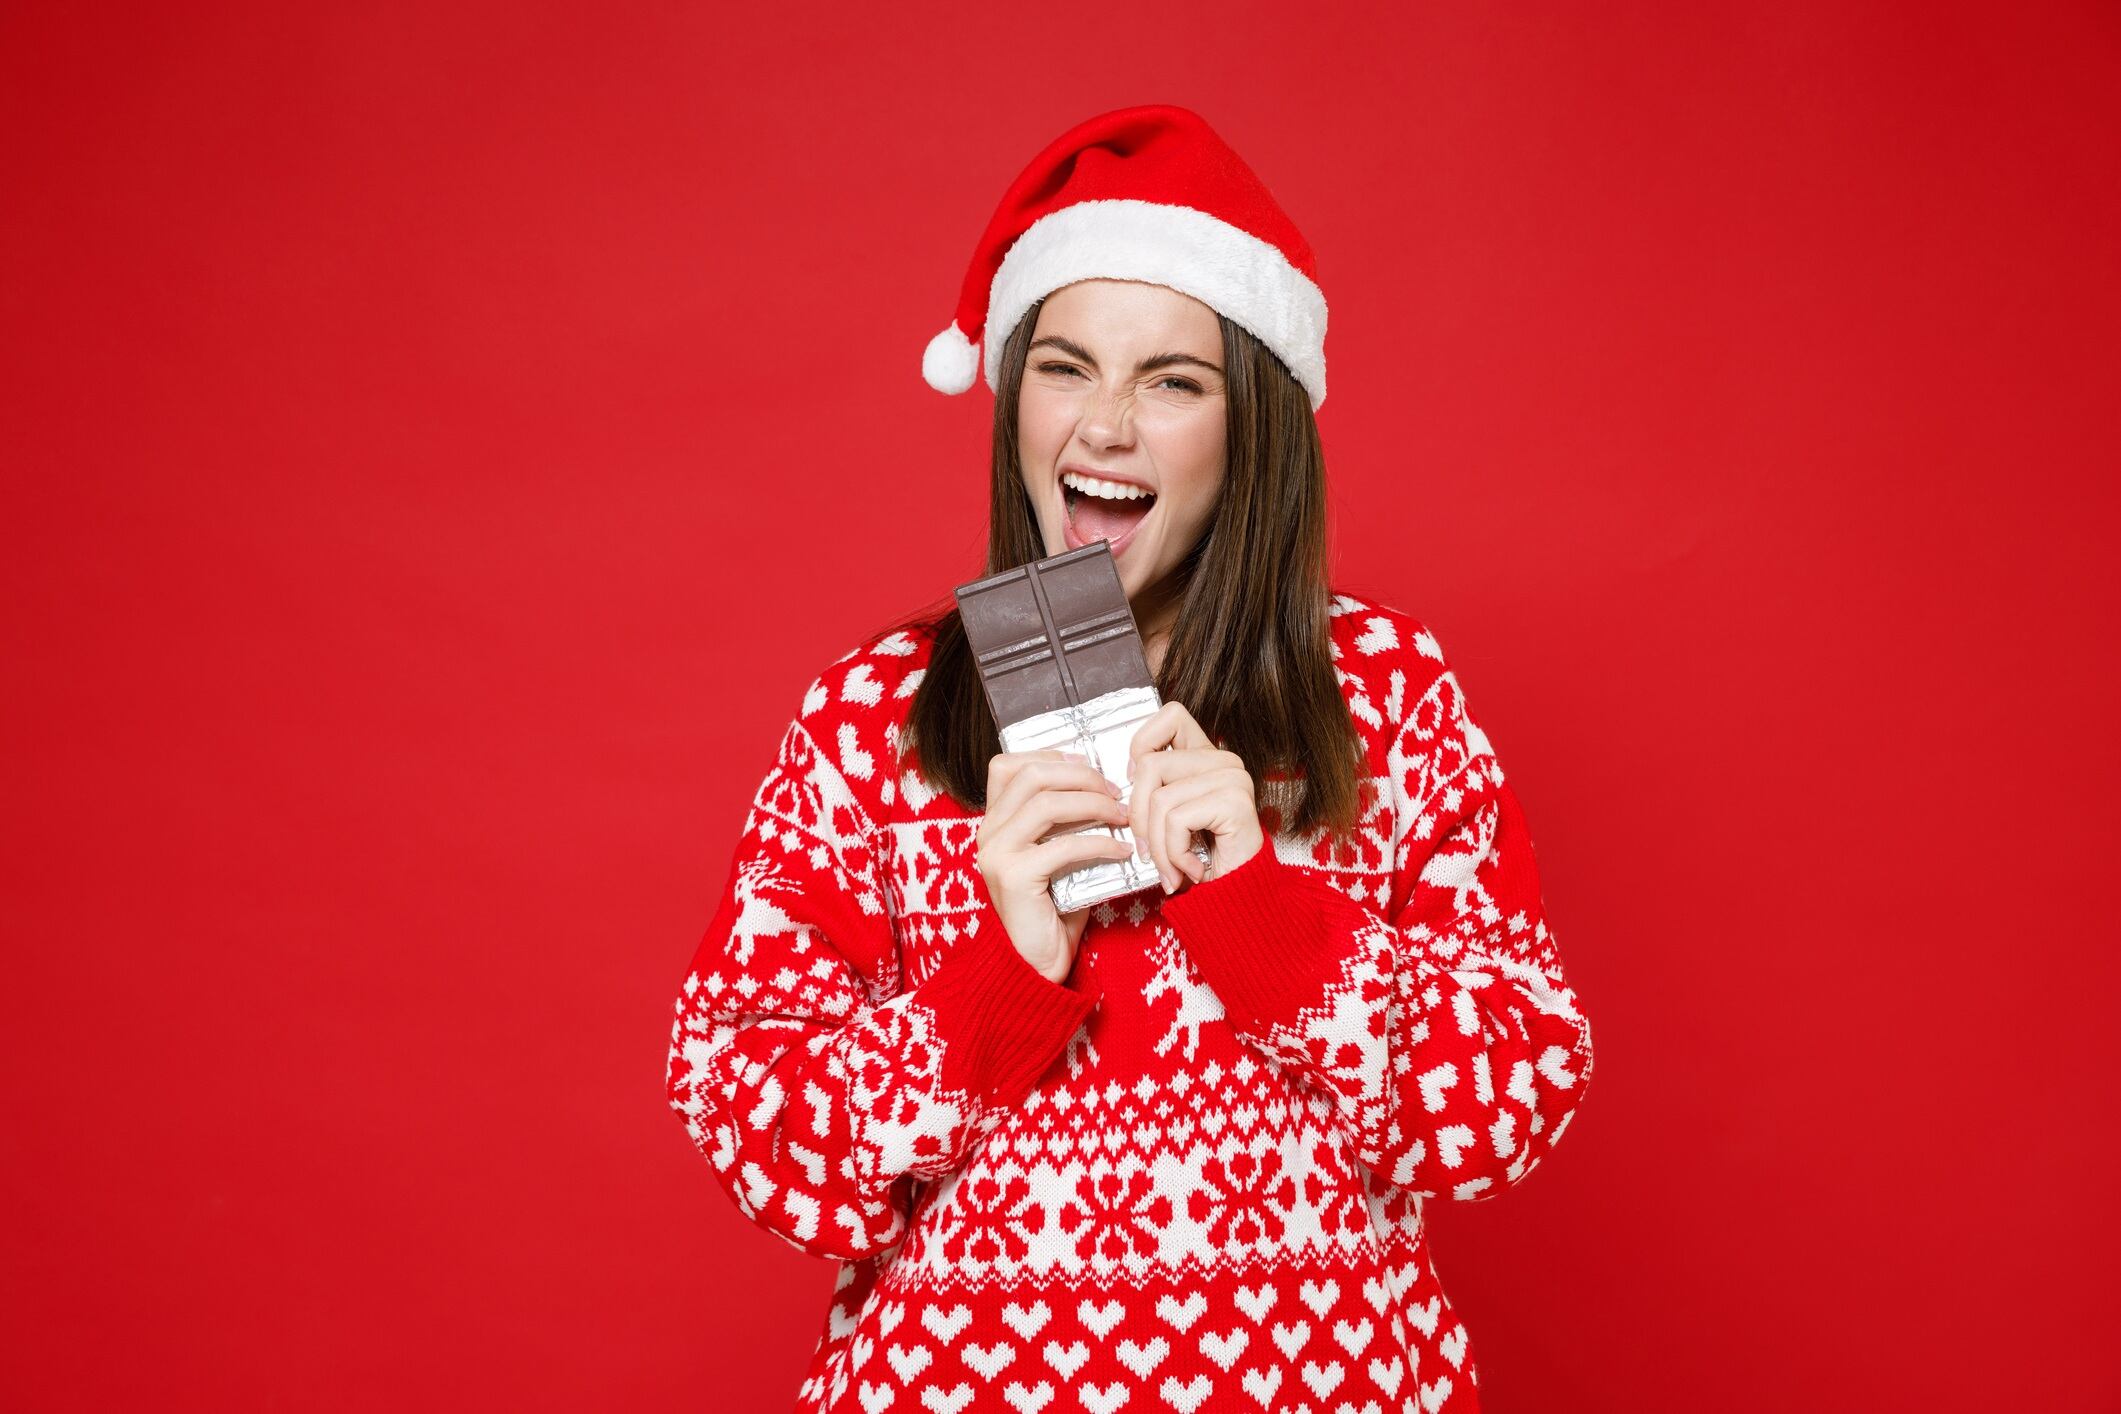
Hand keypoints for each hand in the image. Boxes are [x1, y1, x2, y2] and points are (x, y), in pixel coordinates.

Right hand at [977, 749, 1136, 982]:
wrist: (1034, 964)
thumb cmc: (1051, 909)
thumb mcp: (1055, 856)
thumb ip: (1066, 823)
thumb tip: (1107, 789)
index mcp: (993, 822)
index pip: (1007, 765)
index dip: (1050, 756)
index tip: (1088, 765)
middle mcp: (987, 832)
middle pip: (1032, 775)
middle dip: (1081, 776)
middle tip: (1116, 790)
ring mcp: (996, 854)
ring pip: (1046, 803)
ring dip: (1094, 804)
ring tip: (1123, 816)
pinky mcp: (1013, 877)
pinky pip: (1063, 845)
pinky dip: (1100, 843)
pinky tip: (1122, 851)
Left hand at [1126, 702, 1264, 893]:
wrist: (1239, 899)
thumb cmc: (1202, 861)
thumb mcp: (1169, 818)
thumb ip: (1153, 790)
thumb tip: (1118, 784)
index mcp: (1207, 756)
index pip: (1170, 716)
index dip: (1141, 744)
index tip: (1136, 784)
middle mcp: (1224, 760)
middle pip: (1149, 765)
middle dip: (1138, 818)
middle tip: (1149, 853)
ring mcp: (1232, 778)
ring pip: (1159, 798)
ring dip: (1157, 847)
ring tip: (1171, 869)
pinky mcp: (1234, 801)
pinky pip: (1176, 820)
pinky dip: (1174, 853)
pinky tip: (1191, 869)